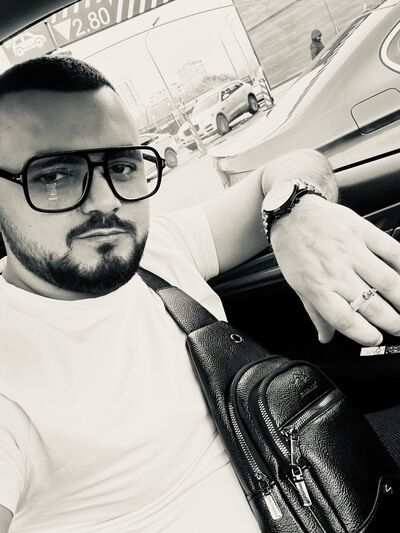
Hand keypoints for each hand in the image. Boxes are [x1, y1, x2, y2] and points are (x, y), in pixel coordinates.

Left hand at [270, 195, 399, 345]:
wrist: (293, 213)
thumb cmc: (293, 250)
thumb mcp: (297, 285)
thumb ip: (315, 313)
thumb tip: (326, 338)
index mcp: (316, 287)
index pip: (345, 320)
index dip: (365, 335)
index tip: (375, 340)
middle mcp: (334, 270)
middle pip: (371, 305)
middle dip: (392, 323)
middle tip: (398, 328)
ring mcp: (350, 250)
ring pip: (387, 282)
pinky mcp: (362, 231)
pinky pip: (391, 252)